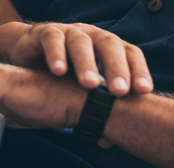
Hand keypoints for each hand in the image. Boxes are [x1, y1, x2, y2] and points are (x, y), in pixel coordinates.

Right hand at [5, 22, 152, 95]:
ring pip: (81, 43)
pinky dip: (56, 54)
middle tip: (120, 91)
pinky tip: (58, 71)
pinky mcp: (46, 33)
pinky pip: (52, 40)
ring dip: (87, 63)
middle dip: (117, 67)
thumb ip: (94, 105)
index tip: (143, 91)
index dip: (138, 70)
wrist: (29, 52)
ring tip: (90, 85)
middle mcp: (93, 36)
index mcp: (108, 47)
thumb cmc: (64, 72)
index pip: (130, 53)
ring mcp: (70, 32)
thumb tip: (107, 141)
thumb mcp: (82, 86)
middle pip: (109, 45)